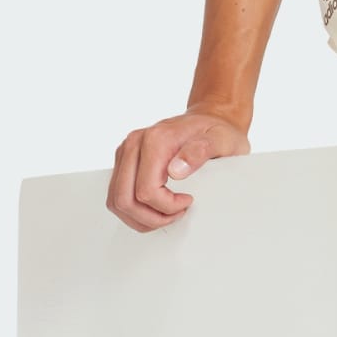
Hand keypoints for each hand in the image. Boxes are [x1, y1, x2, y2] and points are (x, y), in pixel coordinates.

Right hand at [107, 107, 250, 231]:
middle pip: (124, 199)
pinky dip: (133, 210)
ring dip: (140, 217)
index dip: (167, 206)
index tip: (187, 201)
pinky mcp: (124, 161)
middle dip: (151, 217)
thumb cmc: (215, 132)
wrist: (208, 118)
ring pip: (116, 201)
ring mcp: (126, 152)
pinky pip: (117, 194)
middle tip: (176, 214)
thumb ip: (201, 151)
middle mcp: (134, 144)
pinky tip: (154, 209)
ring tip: (166, 214)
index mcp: (155, 139)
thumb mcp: (220, 139)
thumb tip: (176, 170)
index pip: (146, 190)